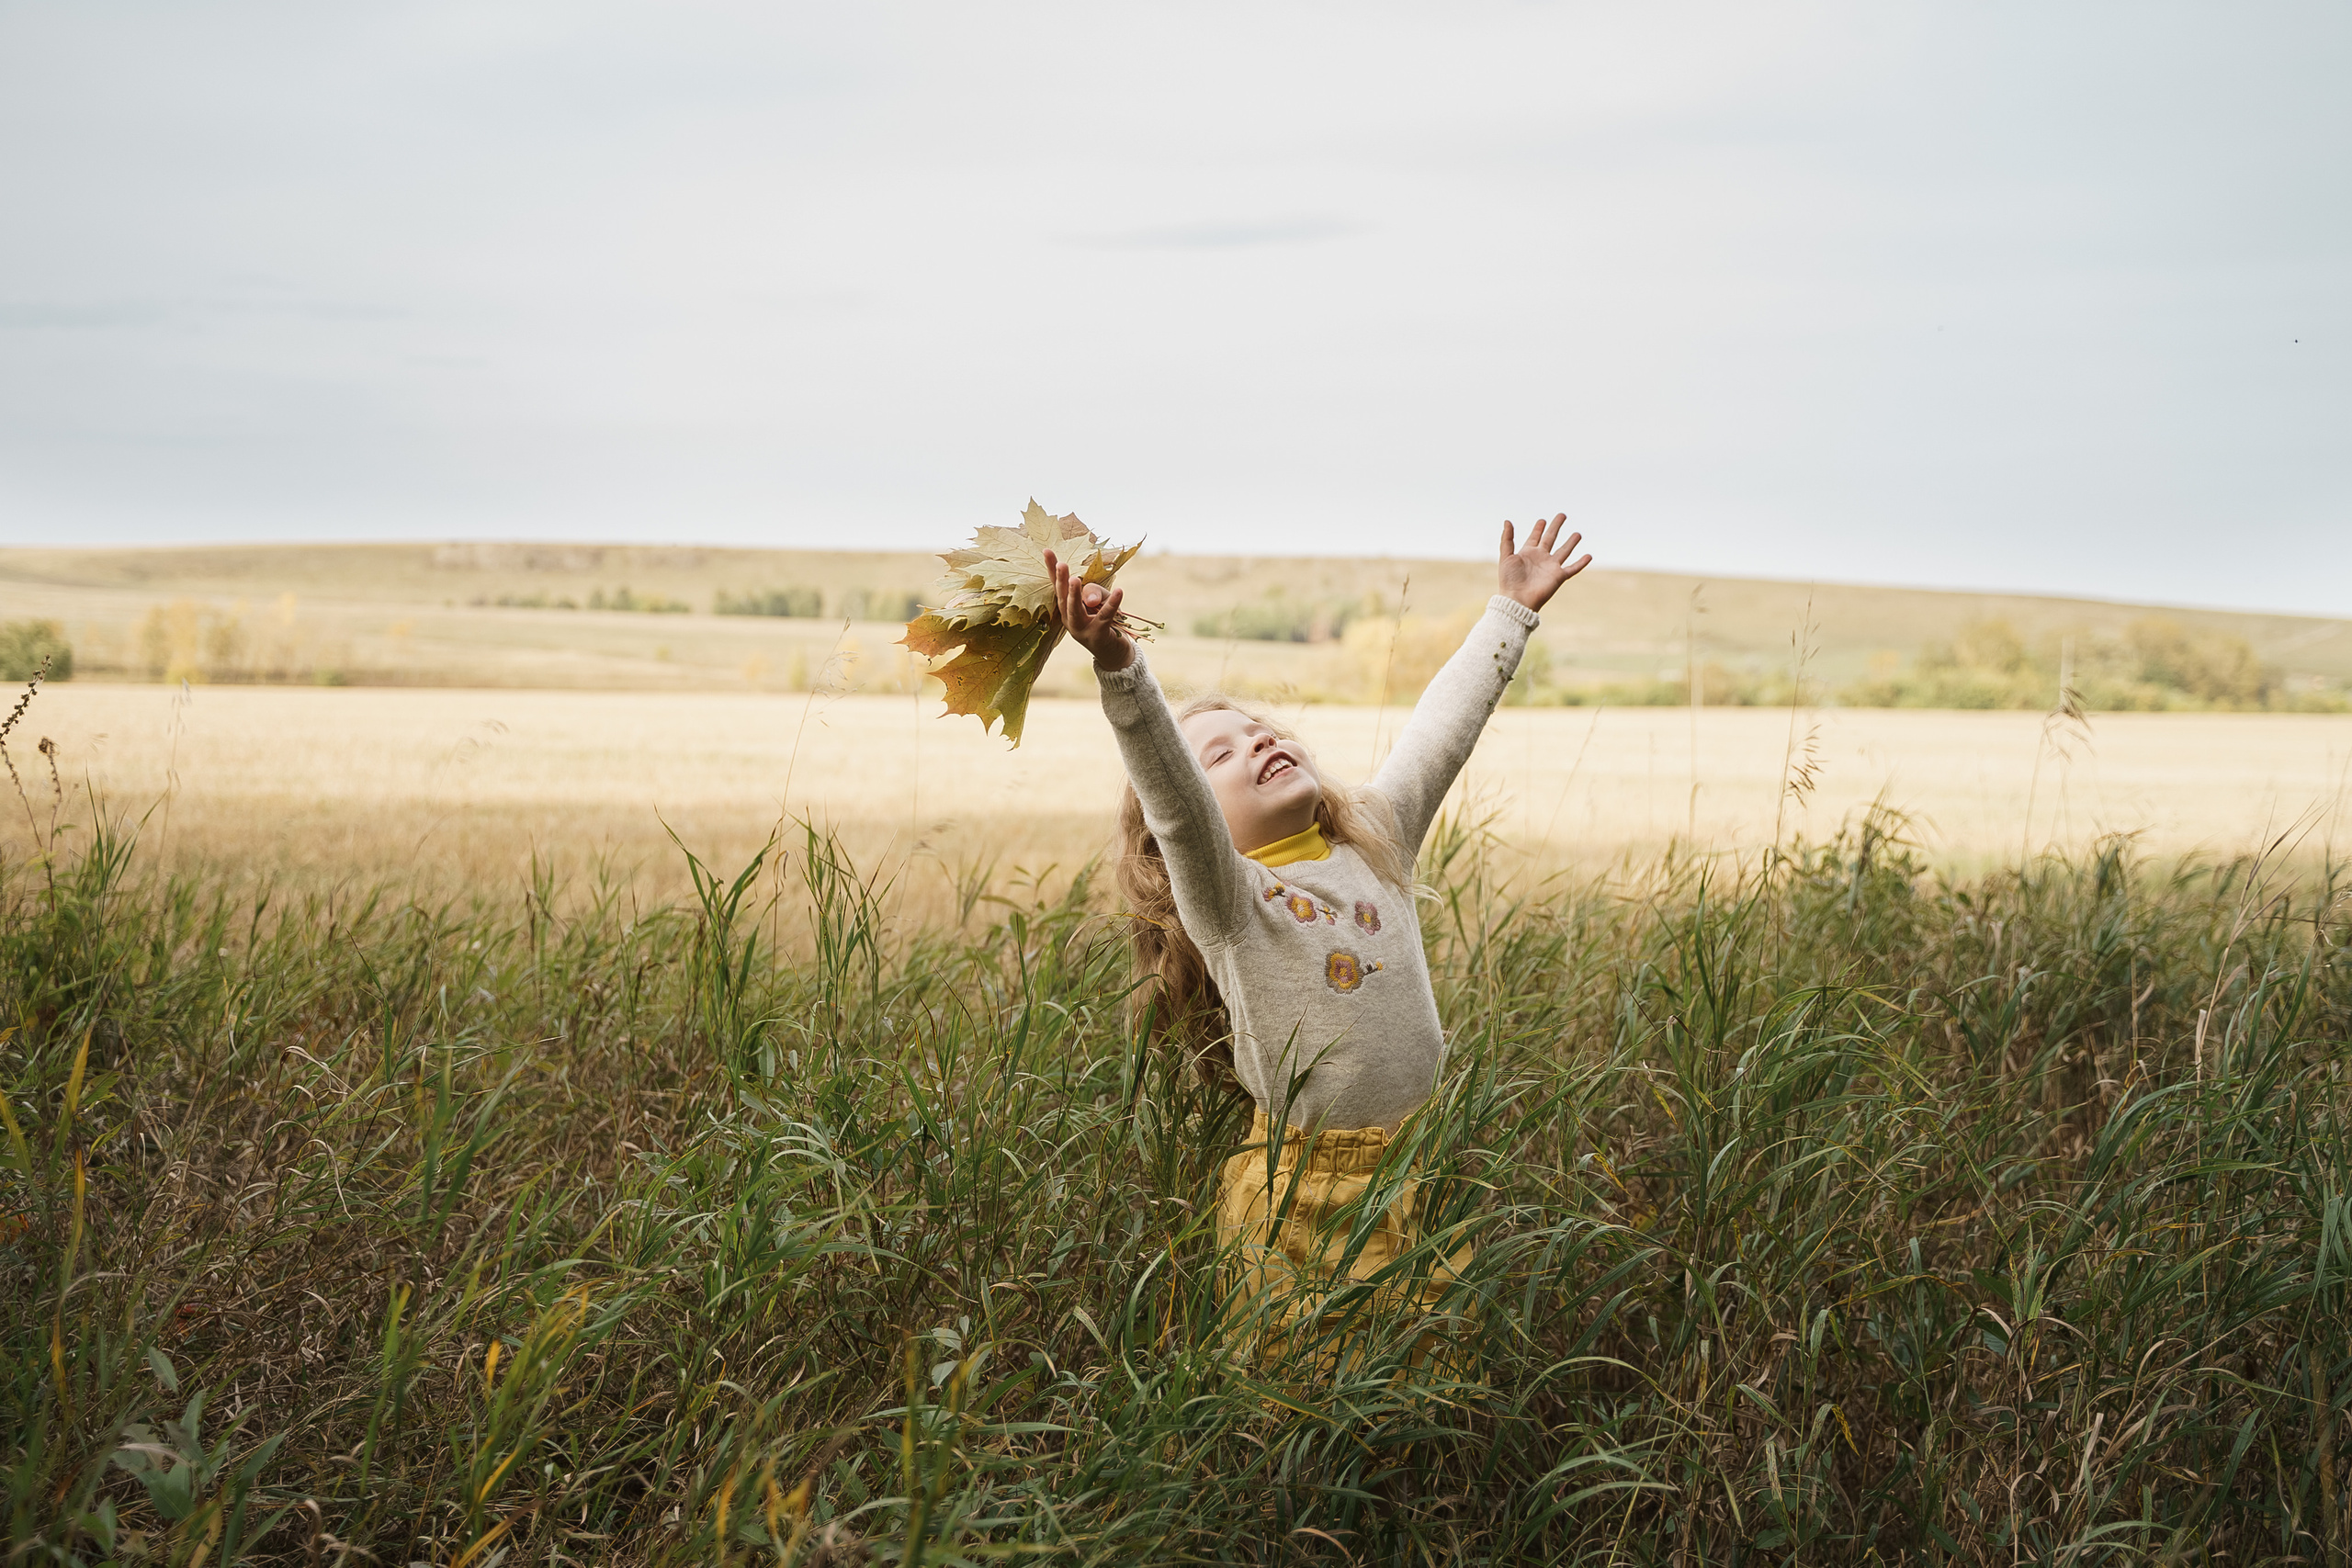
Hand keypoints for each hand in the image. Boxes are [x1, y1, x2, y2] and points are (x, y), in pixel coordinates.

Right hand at [1045, 548, 1133, 670]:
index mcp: (1067, 608)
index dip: (1051, 570)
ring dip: (1075, 595)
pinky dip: (1112, 604)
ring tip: (1074, 580)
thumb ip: (1096, 593)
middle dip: (1061, 580)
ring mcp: (1081, 629)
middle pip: (1062, 597)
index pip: (1057, 586)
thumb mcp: (1101, 601)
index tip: (1046, 550)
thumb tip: (1091, 600)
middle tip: (1061, 564)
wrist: (1114, 654)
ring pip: (1075, 610)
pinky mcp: (1097, 635)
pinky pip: (1105, 616)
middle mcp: (1069, 619)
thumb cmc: (1105, 622)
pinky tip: (1120, 591)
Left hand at [1498, 514, 1591, 611]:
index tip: (1542, 520)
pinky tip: (1589, 556)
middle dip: (1556, 527)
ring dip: (1571, 542)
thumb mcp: (1506, 556)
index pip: (1535, 537)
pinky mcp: (1559, 576)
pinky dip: (1581, 563)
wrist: (1517, 599)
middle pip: (1550, 538)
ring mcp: (1551, 567)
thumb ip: (1507, 539)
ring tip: (1578, 534)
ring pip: (1564, 551)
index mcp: (1528, 553)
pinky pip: (1572, 568)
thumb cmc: (1509, 580)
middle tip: (1562, 515)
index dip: (1538, 528)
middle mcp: (1541, 558)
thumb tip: (1507, 521)